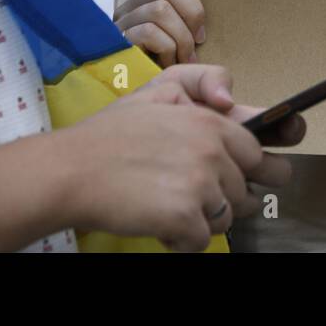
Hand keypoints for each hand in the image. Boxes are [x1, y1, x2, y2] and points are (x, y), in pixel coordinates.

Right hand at [59, 65, 296, 251]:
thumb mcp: (158, 90)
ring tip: (167, 206)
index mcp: (209, 122)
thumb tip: (230, 101)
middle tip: (190, 196)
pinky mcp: (183, 217)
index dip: (244, 170)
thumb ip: (202, 83)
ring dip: (200, 221)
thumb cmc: (110, 133)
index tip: (229, 178)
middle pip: (244, 192)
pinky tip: (158, 225)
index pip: (255, 153)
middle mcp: (212, 151)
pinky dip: (180, 241)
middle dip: (223, 199)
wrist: (70, 170)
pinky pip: (200, 242)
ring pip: (225, 219)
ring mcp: (200, 185)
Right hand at [114, 0, 206, 66]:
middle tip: (200, 39)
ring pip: (160, 9)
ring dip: (182, 37)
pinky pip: (149, 33)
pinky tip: (169, 64)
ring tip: (186, 58)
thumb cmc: (179, 66)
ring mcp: (121, 23)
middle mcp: (131, 5)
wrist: (149, 99)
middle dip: (193, 11)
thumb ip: (197, 14)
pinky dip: (168, 49)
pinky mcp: (117, 43)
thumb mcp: (191, 36)